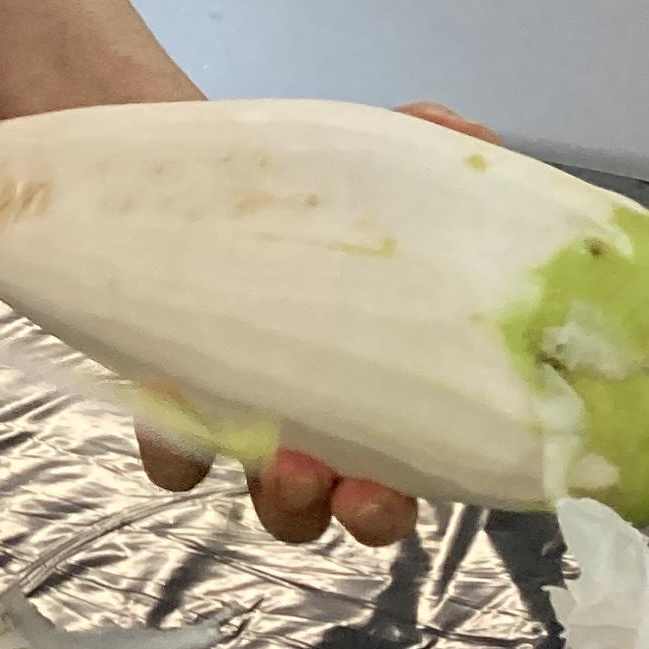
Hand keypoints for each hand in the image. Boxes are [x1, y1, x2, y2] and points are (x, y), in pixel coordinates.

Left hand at [133, 99, 495, 546]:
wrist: (185, 170)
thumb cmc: (302, 185)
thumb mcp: (368, 156)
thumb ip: (431, 142)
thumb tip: (479, 139)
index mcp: (386, 382)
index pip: (418, 467)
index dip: (410, 494)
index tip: (400, 486)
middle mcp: (321, 421)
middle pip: (340, 505)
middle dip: (345, 509)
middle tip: (335, 482)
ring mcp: (245, 417)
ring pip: (266, 494)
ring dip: (280, 496)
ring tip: (275, 456)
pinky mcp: (168, 401)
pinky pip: (172, 455)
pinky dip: (174, 446)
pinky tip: (172, 406)